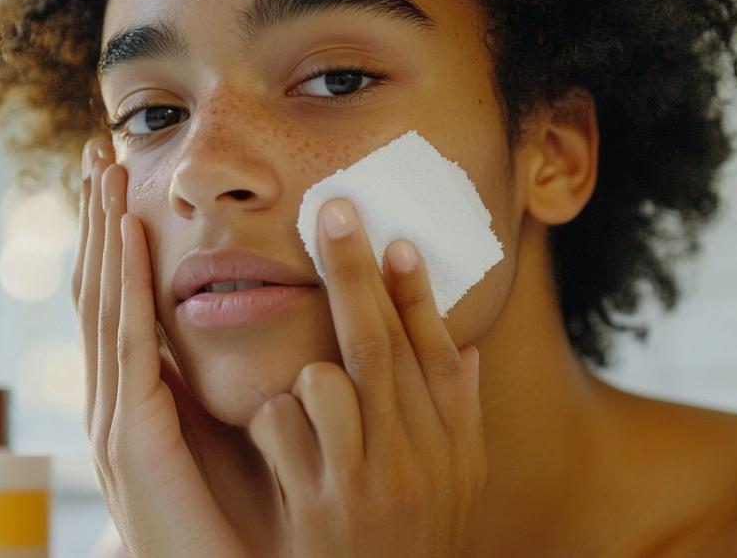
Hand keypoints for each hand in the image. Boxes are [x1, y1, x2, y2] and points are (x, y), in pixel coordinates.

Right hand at [70, 142, 247, 557]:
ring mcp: (114, 418)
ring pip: (101, 304)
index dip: (117, 239)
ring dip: (101, 232)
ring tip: (103, 170)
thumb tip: (279, 326)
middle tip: (97, 150)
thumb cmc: (246, 521)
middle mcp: (115, 400)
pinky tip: (124, 235)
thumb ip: (247, 382)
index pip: (122, 299)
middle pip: (99, 289)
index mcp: (141, 396)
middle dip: (96, 218)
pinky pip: (124, 344)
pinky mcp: (130, 437)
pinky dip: (122, 285)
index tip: (123, 178)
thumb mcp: (247, 435)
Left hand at [246, 198, 486, 556]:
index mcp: (452, 447)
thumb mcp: (456, 482)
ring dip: (308, 370)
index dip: (416, 292)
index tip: (396, 238)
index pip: (435, 352)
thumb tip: (461, 343)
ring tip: (312, 403)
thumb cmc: (413, 537)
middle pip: (379, 346)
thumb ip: (456, 413)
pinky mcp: (314, 508)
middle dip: (353, 272)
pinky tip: (284, 449)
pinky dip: (274, 420)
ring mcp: (362, 484)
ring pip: (325, 382)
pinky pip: (281, 428)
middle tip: (333, 211)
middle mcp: (413, 460)